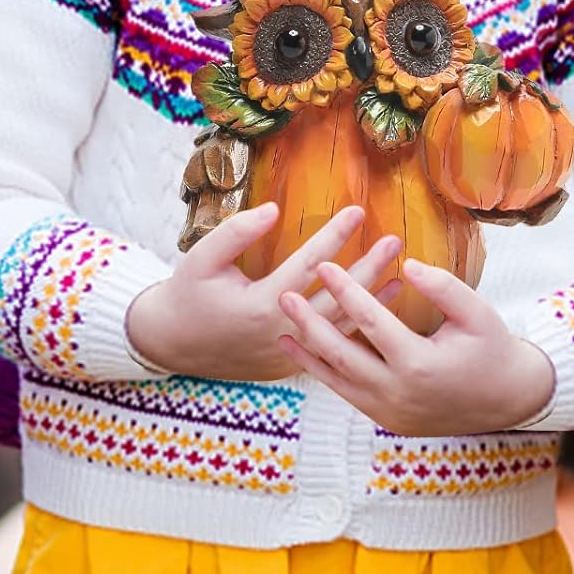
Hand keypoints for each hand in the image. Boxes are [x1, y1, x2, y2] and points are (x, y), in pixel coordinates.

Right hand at [126, 204, 401, 381]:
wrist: (174, 343)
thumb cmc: (188, 294)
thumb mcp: (201, 257)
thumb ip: (236, 232)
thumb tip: (274, 210)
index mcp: (262, 304)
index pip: (309, 263)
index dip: (335, 235)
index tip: (358, 211)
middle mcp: (284, 332)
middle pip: (337, 298)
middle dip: (369, 267)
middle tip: (394, 240)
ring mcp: (291, 353)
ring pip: (342, 326)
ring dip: (373, 300)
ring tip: (399, 274)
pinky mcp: (292, 364)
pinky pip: (334, 344)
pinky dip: (358, 325)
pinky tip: (376, 309)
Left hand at [277, 257, 555, 434]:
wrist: (509, 400)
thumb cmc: (492, 349)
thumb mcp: (478, 313)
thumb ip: (444, 287)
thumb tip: (407, 265)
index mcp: (420, 365)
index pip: (372, 322)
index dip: (346, 290)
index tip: (323, 263)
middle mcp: (399, 393)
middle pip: (342, 354)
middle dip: (310, 323)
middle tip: (284, 295)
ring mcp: (389, 411)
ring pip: (337, 378)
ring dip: (307, 350)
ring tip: (280, 324)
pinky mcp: (385, 419)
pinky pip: (345, 391)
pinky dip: (320, 371)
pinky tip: (298, 350)